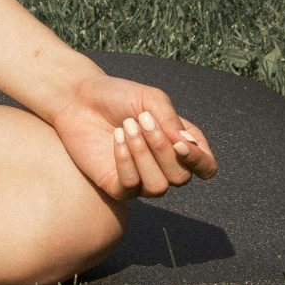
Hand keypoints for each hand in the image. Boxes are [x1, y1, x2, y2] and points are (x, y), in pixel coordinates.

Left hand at [50, 73, 219, 201]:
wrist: (79, 98)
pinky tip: (117, 138)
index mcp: (180, 145)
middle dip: (162, 148)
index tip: (180, 144)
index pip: (206, 167)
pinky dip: (126, 162)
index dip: (200, 161)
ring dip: (144, 155)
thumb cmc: (118, 97)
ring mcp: (141, 179)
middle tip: (142, 119)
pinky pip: (131, 187)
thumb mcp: (151, 99)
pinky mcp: (116, 186)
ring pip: (158, 187)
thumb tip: (188, 146)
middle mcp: (164, 167)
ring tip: (126, 126)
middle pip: (181, 178)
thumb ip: (172, 121)